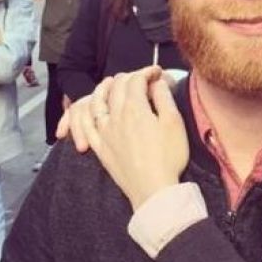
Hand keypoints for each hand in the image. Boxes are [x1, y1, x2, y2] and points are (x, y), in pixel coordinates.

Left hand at [56, 67, 177, 151]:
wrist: (154, 189)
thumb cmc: (169, 157)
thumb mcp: (175, 123)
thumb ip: (165, 98)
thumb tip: (157, 82)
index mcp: (136, 108)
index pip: (137, 80)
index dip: (147, 72)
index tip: (158, 73)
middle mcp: (116, 116)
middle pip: (117, 87)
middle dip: (129, 77)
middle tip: (141, 78)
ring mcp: (105, 132)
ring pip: (97, 101)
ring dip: (103, 88)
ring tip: (110, 83)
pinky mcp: (100, 147)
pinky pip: (86, 124)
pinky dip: (86, 112)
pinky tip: (91, 109)